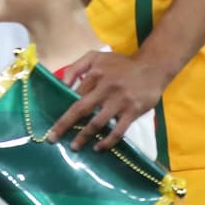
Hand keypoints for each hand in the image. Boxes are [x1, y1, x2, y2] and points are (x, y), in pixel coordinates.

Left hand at [47, 50, 163, 150]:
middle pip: (81, 109)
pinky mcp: (132, 112)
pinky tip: (99, 148)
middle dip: (65, 125)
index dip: (63, 108)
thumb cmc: (120, 64)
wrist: (152, 67)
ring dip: (84, 136)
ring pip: (98, 122)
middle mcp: (105, 88)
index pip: (74, 94)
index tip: (53, 120)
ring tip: (74, 147)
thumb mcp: (95, 57)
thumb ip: (76, 67)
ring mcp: (119, 101)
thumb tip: (61, 83)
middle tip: (52, 138)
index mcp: (94, 74)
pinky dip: (107, 141)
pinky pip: (118, 131)